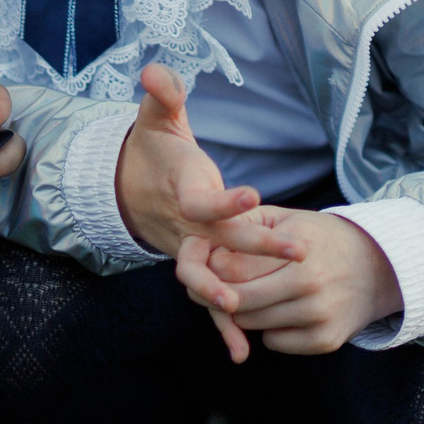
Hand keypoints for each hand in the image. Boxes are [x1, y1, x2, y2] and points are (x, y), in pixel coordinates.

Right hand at [113, 64, 262, 357]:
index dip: (227, 201)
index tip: (255, 197)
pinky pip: (208, 299)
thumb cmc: (153, 148)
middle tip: (294, 254)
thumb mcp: (156, 118)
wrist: (129, 186)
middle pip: (218, 243)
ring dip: (225, 301)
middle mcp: (186, 225)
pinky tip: (241, 352)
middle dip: (254, 252)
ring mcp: (190, 248)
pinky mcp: (197, 264)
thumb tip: (155, 72)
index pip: (204, 200)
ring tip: (246, 321)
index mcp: (183, 190)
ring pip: (207, 279)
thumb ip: (161, 95)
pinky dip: (222, 326)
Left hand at [202, 207, 403, 361]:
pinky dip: (269, 330)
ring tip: (247, 295)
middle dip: (217, 296)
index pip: (230, 269)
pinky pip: (274, 342)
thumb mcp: (284, 219)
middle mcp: (308, 282)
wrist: (379, 266)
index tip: (205, 266)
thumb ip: (243, 226)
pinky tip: (280, 312)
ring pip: (251, 324)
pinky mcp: (326, 340)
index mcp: (294, 248)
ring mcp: (319, 314)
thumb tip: (201, 248)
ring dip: (243, 313)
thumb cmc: (318, 239)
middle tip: (211, 290)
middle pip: (236, 301)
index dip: (210, 270)